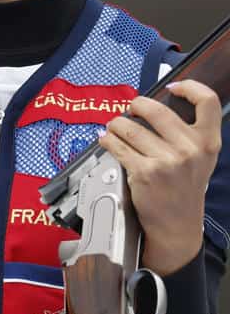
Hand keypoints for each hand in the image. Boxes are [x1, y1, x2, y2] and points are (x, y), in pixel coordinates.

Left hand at [98, 79, 222, 274]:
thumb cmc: (183, 186)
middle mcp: (190, 150)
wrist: (178, 225)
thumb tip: (154, 102)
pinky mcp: (145, 172)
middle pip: (153, 107)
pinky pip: (115, 143)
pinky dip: (106, 140)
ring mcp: (168, 161)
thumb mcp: (198, 158)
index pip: (207, 101)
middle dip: (134, 106)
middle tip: (131, 111)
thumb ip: (185, 131)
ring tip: (116, 130)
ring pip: (127, 125)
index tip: (173, 87)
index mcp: (207, 143)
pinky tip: (108, 141)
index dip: (189, 87)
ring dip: (115, 125)